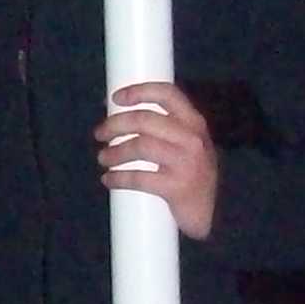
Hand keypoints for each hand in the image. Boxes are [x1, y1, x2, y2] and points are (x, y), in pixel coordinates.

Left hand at [96, 81, 219, 240]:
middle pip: (145, 119)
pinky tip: (108, 179)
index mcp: (194, 122)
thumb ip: (161, 127)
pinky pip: (139, 178)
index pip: (167, 94)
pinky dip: (118, 178)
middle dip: (115, 124)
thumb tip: (114, 111)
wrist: (205, 212)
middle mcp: (193, 139)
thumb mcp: (186, 144)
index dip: (139, 91)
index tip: (115, 98)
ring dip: (114, 152)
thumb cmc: (188, 173)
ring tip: (102, 157)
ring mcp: (187, 163)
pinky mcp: (177, 187)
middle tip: (99, 133)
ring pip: (139, 146)